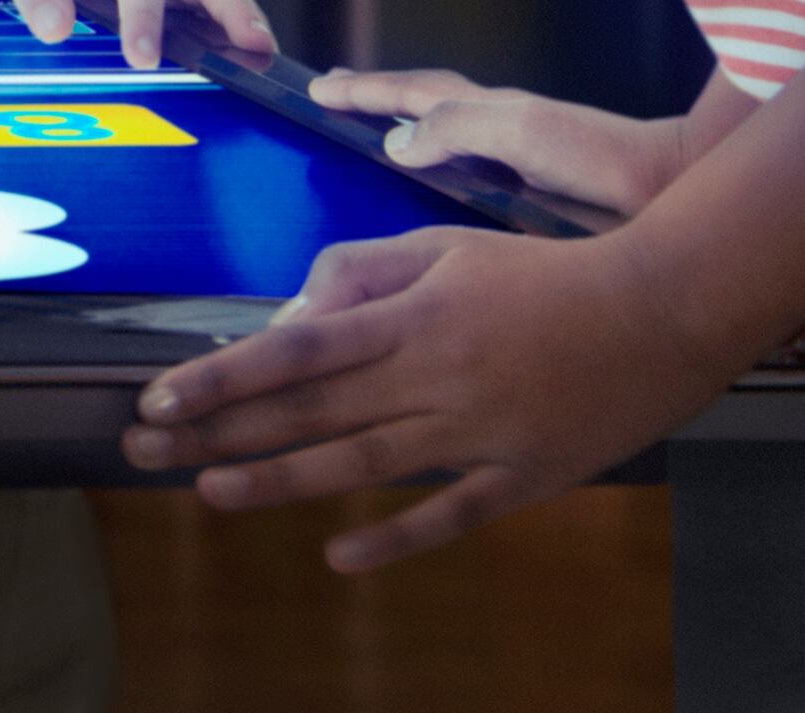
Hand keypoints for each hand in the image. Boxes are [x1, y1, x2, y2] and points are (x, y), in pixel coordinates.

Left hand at [128, 225, 731, 568]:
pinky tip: (338, 555)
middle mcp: (434, 378)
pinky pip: (451, 514)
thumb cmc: (543, 274)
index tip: (158, 397)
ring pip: (362, 465)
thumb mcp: (443, 249)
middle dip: (219, 432)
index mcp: (411, 319)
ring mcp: (480, 433)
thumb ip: (361, 273)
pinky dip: (395, 537)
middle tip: (141, 450)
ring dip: (280, 481)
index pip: (295, 351)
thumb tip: (291, 313)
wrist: (663, 309)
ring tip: (209, 492)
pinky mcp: (527, 476)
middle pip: (309, 412)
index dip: (222, 376)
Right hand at [311, 66, 690, 214]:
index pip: (412, 92)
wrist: (670, 190)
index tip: (314, 87)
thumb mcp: (519, 132)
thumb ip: (455, 128)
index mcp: (488, 110)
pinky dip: (439, 174)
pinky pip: (469, 180)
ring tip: (371, 140)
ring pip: (445, 142)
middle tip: (332, 95)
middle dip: (376, 98)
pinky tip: (437, 195)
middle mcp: (496, 132)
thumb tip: (395, 141)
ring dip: (404, 135)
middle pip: (424, 106)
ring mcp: (515, 164)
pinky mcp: (533, 200)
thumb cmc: (599, 156)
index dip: (362, 90)